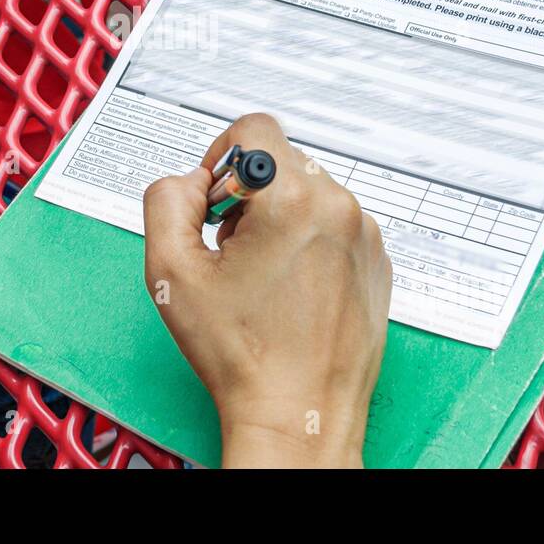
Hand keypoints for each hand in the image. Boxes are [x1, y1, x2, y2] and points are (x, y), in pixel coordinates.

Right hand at [143, 113, 390, 467]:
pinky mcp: (377, 262)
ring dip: (280, 217)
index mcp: (292, 199)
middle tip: (230, 247)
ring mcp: (365, 236)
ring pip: (310, 192)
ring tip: (261, 273)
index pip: (254, 129)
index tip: (215, 198)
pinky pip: (336, 225)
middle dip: (248, 194)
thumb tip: (189, 181)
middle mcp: (339, 208)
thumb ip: (166, 201)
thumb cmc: (245, 357)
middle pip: (282, 161)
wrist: (298, 414)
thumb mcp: (172, 272)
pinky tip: (289, 287)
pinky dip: (309, 242)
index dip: (220, 156)